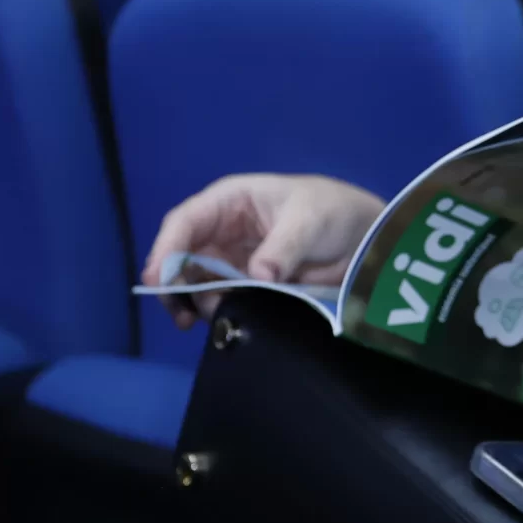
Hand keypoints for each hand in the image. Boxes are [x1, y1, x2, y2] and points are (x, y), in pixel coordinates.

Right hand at [141, 174, 383, 328]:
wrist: (363, 239)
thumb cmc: (332, 212)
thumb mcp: (310, 221)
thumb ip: (284, 247)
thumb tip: (259, 275)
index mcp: (229, 201)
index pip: (186, 222)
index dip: (167, 249)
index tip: (159, 279)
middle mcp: (222, 230)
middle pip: (182, 256)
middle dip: (175, 284)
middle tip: (180, 315)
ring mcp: (232, 260)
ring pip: (197, 283)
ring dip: (198, 303)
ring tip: (218, 317)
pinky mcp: (246, 285)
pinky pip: (221, 298)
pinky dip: (219, 311)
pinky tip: (228, 321)